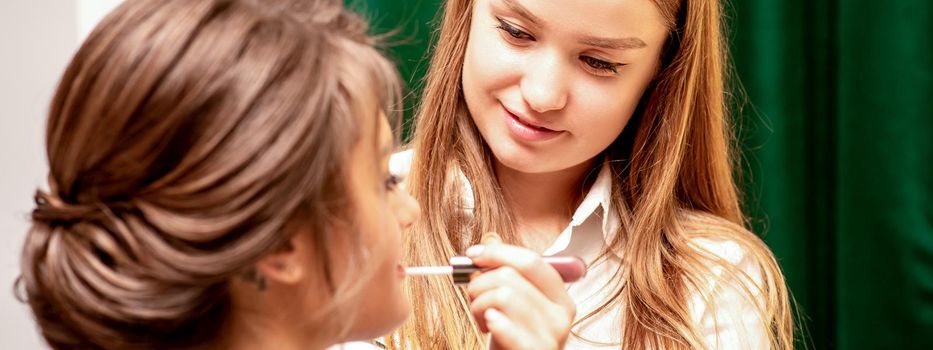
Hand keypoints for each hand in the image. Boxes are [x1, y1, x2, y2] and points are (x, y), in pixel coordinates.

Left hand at [466, 233, 574, 349]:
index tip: (472, 254)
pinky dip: (489, 320)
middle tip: (474, 299)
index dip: (498, 253)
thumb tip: (490, 239)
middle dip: (480, 283)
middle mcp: (562, 315)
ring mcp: (551, 336)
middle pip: (512, 276)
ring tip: (483, 319)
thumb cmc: (513, 341)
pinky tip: (489, 326)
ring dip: (479, 305)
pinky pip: (503, 323)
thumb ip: (507, 272)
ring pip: (502, 295)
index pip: (531, 260)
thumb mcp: (512, 304)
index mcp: (561, 297)